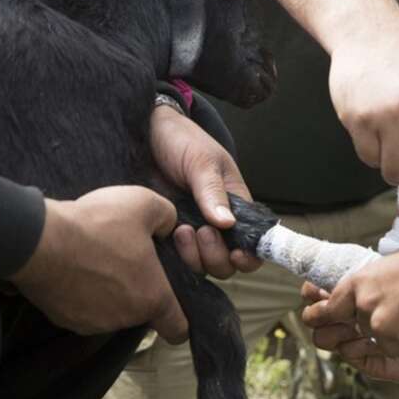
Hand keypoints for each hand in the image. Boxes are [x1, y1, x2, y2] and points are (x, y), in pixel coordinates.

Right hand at [8, 186, 188, 342]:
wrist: (40, 240)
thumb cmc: (98, 224)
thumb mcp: (144, 204)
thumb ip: (167, 217)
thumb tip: (168, 227)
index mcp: (152, 297)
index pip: (178, 329)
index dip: (180, 318)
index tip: (171, 302)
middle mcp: (126, 318)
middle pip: (141, 311)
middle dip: (138, 289)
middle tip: (126, 259)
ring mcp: (94, 323)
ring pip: (112, 311)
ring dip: (109, 290)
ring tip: (97, 258)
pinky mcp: (67, 320)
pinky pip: (83, 309)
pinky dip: (83, 294)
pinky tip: (76, 268)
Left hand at [150, 104, 262, 278]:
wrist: (146, 133)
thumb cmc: (182, 140)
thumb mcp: (202, 161)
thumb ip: (213, 192)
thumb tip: (227, 224)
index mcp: (235, 205)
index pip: (253, 242)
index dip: (249, 257)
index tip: (236, 253)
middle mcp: (216, 223)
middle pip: (226, 263)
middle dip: (217, 256)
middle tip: (202, 231)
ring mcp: (191, 230)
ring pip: (202, 265)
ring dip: (195, 256)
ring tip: (181, 229)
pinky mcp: (167, 232)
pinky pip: (176, 258)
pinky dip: (175, 256)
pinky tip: (167, 234)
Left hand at [300, 225, 398, 347]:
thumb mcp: (386, 268)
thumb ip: (364, 286)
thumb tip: (337, 299)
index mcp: (355, 281)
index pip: (326, 308)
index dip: (320, 315)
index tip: (319, 318)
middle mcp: (360, 302)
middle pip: (341, 331)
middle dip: (344, 334)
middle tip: (361, 328)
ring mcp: (376, 322)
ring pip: (369, 342)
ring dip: (382, 336)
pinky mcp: (395, 338)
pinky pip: (391, 350)